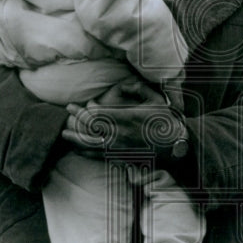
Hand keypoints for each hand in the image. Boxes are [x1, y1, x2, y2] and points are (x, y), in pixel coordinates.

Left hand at [63, 81, 185, 154]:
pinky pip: (101, 156)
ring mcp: (121, 147)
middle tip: (67, 111)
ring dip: (77, 138)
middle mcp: (121, 133)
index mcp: (127, 117)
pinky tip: (79, 150)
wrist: (178, 146)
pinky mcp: (123, 158)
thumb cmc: (168, 122)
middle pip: (92, 127)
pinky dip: (88, 152)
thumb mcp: (157, 100)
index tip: (81, 105)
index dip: (86, 110)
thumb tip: (124, 84)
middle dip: (77, 119)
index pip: (99, 114)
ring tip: (65, 134)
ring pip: (93, 143)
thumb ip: (139, 89)